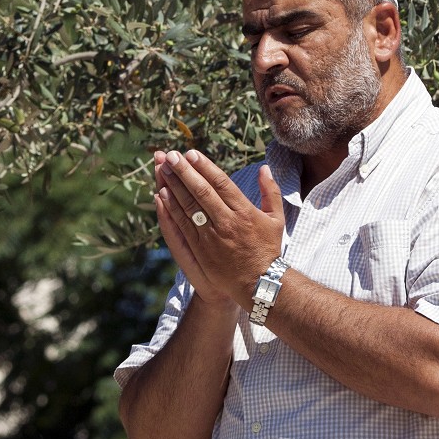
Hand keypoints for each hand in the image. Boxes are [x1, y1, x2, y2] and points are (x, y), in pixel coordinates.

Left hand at [154, 148, 285, 308]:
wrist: (260, 285)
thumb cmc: (268, 249)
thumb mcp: (276, 219)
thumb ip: (271, 192)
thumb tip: (265, 168)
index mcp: (244, 212)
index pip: (221, 183)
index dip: (204, 167)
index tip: (191, 153)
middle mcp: (226, 222)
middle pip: (201, 192)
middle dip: (184, 172)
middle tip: (171, 156)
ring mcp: (211, 237)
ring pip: (188, 207)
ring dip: (173, 186)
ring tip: (162, 169)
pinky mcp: (200, 250)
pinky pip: (182, 226)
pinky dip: (171, 210)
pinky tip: (162, 195)